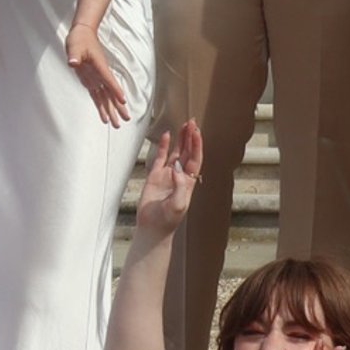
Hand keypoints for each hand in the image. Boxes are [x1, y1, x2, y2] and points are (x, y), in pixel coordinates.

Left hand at [65, 23, 129, 125]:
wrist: (82, 33)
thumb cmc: (80, 38)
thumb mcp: (75, 46)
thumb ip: (75, 55)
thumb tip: (73, 62)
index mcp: (99, 66)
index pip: (109, 80)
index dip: (116, 90)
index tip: (123, 101)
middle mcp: (101, 75)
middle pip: (111, 93)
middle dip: (118, 107)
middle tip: (125, 119)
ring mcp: (97, 78)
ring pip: (106, 98)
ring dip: (111, 110)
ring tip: (117, 124)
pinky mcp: (91, 81)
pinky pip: (98, 97)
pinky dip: (101, 107)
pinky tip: (104, 117)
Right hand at [130, 120, 202, 237]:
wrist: (153, 228)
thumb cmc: (168, 220)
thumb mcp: (178, 205)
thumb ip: (180, 187)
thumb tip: (178, 169)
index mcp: (189, 182)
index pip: (195, 159)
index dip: (197, 145)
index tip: (196, 132)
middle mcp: (180, 176)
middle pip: (187, 152)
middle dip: (190, 137)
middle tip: (192, 122)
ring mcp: (167, 175)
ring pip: (176, 152)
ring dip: (180, 139)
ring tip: (184, 125)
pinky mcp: (154, 176)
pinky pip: (160, 157)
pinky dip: (162, 146)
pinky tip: (166, 135)